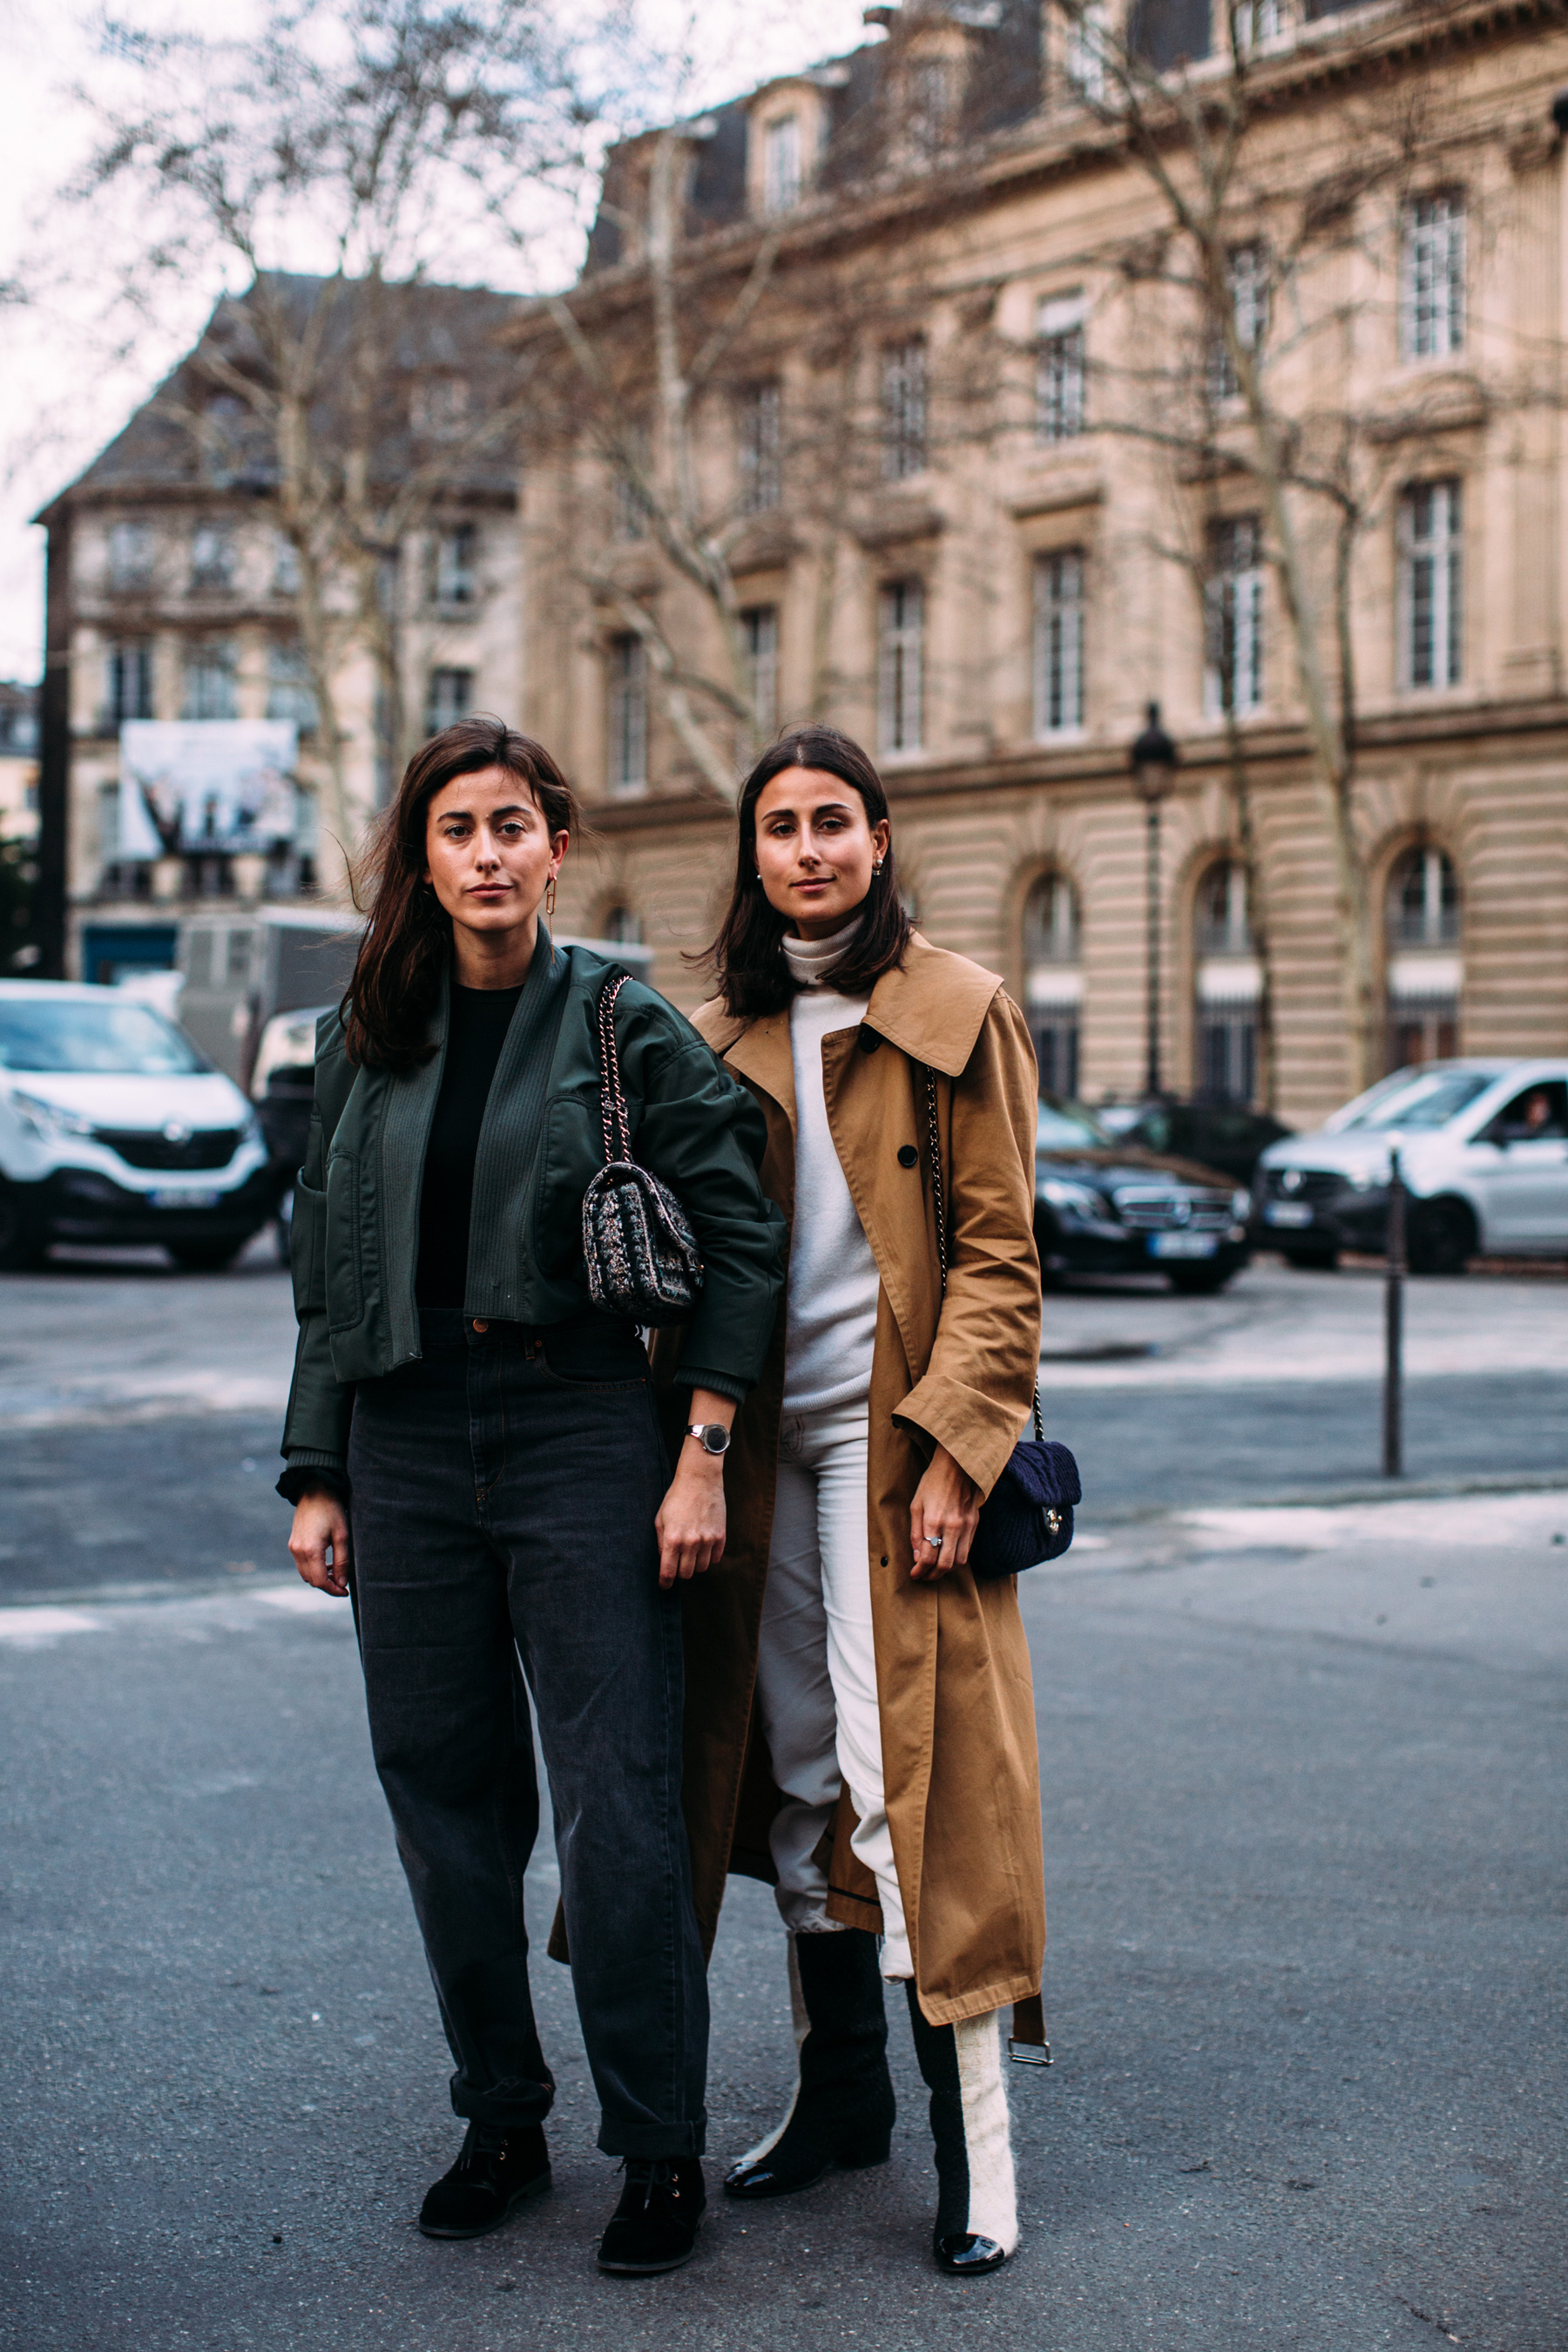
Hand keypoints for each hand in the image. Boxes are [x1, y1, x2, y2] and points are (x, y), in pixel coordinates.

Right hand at [288, 1486, 350, 1597]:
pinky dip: (313, 1568)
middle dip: (327, 1585)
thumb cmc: (331, 1509)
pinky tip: (326, 1562)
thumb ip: (342, 1561)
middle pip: (311, 1580)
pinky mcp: (292, 1543)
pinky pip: (301, 1564)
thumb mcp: (342, 1535)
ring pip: (305, 1573)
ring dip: (319, 1577)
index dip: (333, 1590)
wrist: (314, 1489)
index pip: (319, 1581)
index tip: (345, 1592)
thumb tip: (342, 1583)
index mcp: (310, 1550)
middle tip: (343, 1583)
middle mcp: (297, 1551)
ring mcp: (293, 1547)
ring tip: (336, 1572)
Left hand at [655, 1451, 726, 1590]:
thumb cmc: (676, 1498)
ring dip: (695, 1564)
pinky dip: (709, 1557)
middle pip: (686, 1574)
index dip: (665, 1583)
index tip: (664, 1586)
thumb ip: (660, 1542)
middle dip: (680, 1572)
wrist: (700, 1480)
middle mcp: (690, 1543)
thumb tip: (664, 1560)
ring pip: (702, 1568)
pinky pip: (715, 1558)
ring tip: (691, 1553)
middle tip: (678, 1564)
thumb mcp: (660, 1519)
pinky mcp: (720, 1536)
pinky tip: (703, 1547)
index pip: (668, 1572)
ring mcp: (707, 1540)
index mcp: (672, 1539)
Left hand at [909, 1443, 979, 1579]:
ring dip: (946, 1570)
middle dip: (932, 1575)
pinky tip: (947, 1556)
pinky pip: (967, 1550)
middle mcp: (952, 1526)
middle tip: (923, 1576)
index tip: (914, 1574)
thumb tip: (917, 1557)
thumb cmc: (933, 1482)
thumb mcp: (916, 1505)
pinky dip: (957, 1558)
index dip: (919, 1570)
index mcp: (934, 1521)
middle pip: (945, 1565)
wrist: (958, 1464)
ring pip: (959, 1561)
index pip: (928, 1557)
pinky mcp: (975, 1524)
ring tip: (935, 1569)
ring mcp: (966, 1526)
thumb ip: (915, 1533)